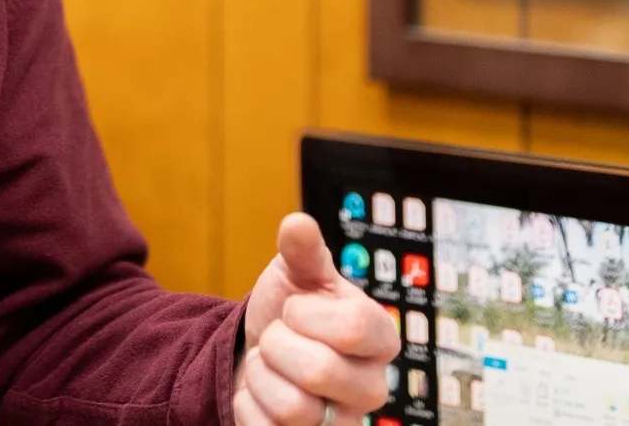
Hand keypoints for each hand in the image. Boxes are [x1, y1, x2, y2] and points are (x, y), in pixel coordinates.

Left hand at [235, 214, 398, 424]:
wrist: (259, 353)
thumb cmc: (288, 312)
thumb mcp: (295, 274)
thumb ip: (301, 251)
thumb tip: (297, 223)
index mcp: (380, 337)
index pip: (353, 327)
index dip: (307, 313)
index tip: (295, 308)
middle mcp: (371, 387)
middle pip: (319, 371)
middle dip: (277, 345)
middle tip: (278, 338)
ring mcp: (343, 423)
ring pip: (292, 408)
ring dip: (262, 376)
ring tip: (269, 365)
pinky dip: (248, 405)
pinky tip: (260, 393)